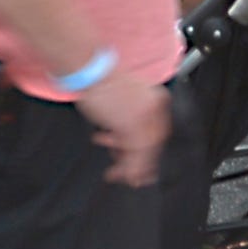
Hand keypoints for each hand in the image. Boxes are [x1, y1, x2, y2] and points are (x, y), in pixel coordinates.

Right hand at [79, 67, 169, 185]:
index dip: (150, 151)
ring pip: (144, 151)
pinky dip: (127, 167)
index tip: (145, 165)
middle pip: (153, 143)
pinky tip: (116, 172)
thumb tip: (124, 140)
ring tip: (117, 174)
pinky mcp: (131, 126)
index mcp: (155, 99)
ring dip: (131, 168)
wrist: (90, 70)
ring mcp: (144, 117)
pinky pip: (134, 153)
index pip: (158, 131)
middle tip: (135, 178)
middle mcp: (154, 108)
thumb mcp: (122, 97)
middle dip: (142, 163)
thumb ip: (130, 116)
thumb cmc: (99, 80)